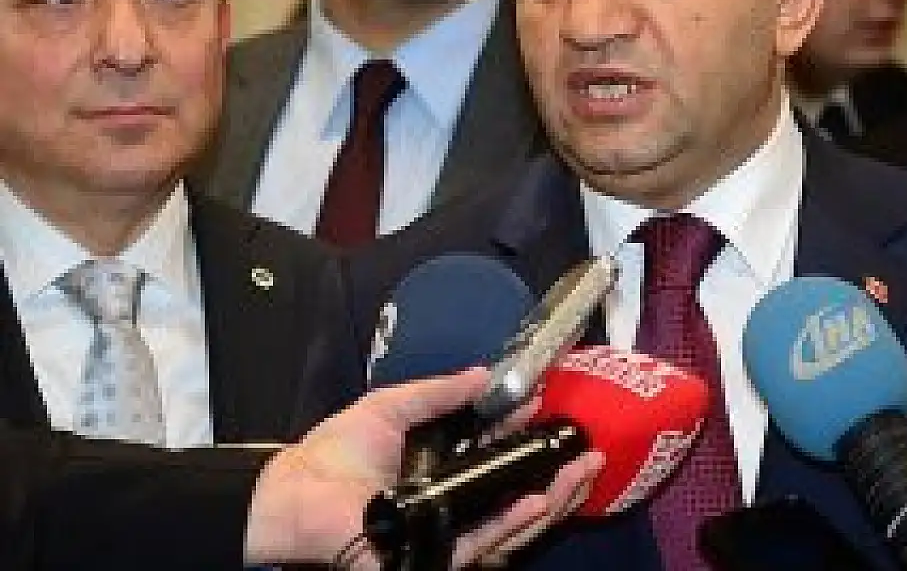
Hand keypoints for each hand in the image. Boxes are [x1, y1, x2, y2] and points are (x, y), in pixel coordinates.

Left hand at [242, 368, 603, 567]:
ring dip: (554, 499)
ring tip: (580, 473)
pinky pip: (484, 542)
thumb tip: (483, 373)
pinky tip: (539, 501)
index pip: (501, 456)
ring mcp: (448, 531)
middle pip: (520, 496)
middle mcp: (454, 503)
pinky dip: (514, 523)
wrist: (297, 496)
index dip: (528, 434)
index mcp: (444, 471)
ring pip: (514, 524)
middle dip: (562, 478)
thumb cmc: (333, 455)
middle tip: (591, 453)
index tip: (549, 407)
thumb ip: (438, 392)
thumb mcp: (391, 408)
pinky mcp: (436, 554)